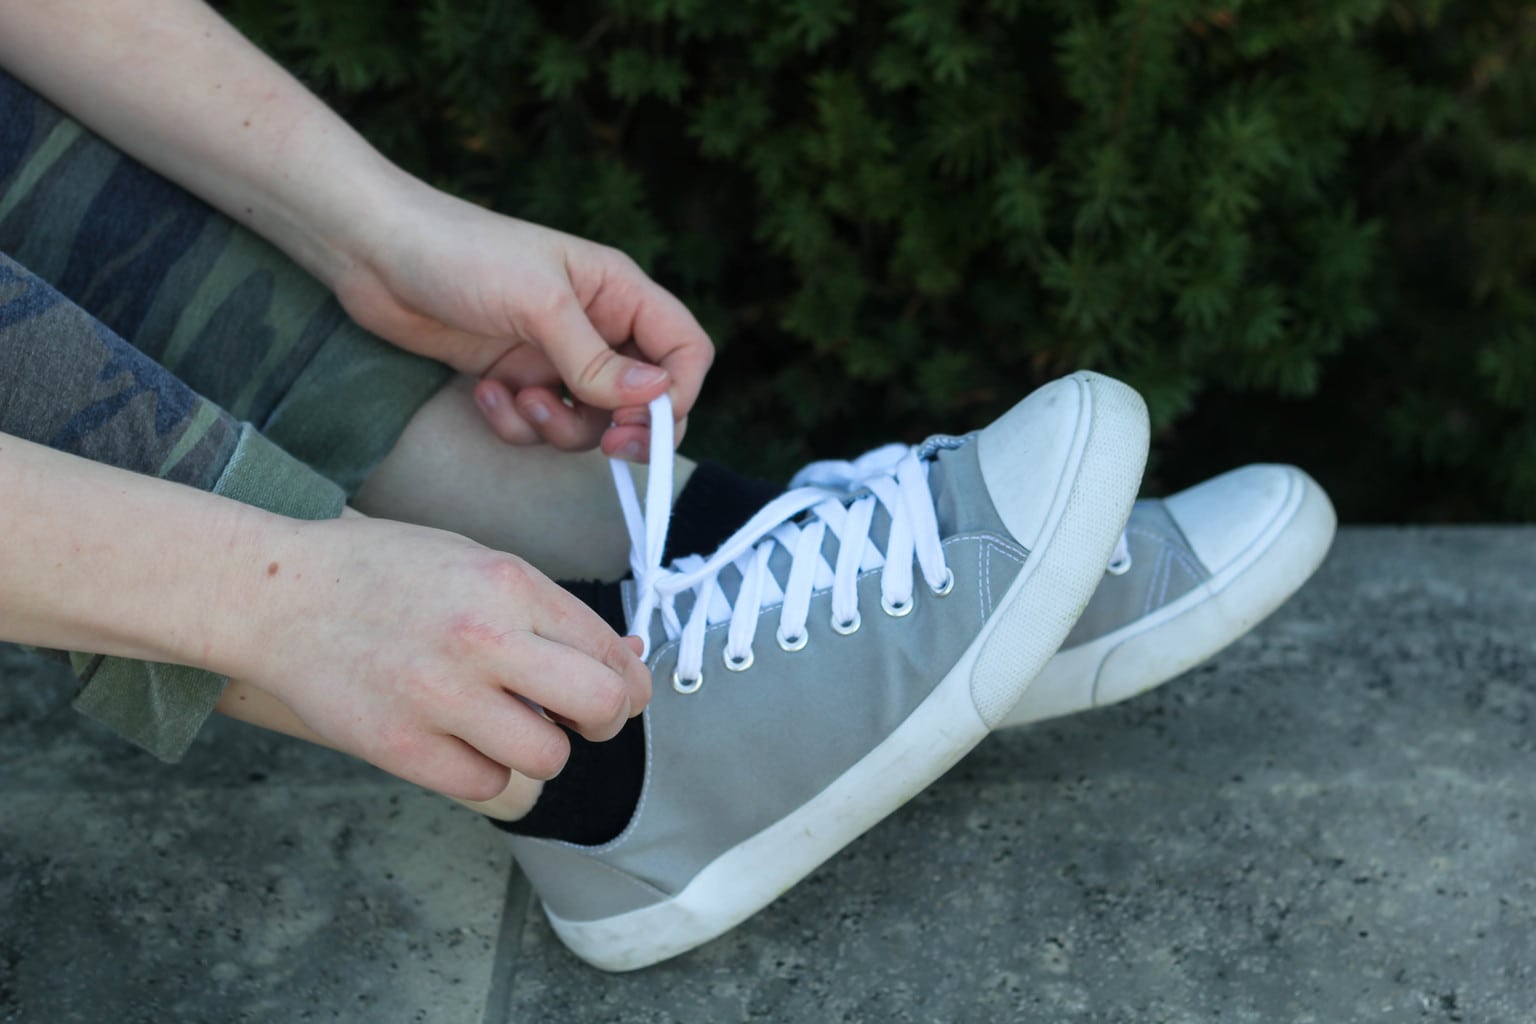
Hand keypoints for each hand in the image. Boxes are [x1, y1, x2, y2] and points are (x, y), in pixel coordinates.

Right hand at [236, 512, 652, 800]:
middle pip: (600, 707)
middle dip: (604, 720)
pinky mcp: (400, 746)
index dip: (628, 681)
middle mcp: (484, 638)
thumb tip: (623, 660)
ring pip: (548, 757)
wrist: (276, 593)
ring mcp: (440, 696)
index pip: (610, 652)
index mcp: (510, 584)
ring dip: (540, 748)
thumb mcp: (475, 562)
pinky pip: (486, 784)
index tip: (619, 690)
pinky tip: (463, 742)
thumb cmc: (381, 573)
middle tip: (580, 719)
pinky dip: (485, 771)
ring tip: (507, 725)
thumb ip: (546, 612)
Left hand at [332, 178, 713, 458]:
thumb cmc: (459, 252)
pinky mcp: (515, 377)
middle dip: (626, 428)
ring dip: (559, 428)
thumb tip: (655, 398)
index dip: (679, 393)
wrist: (372, 250)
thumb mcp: (537, 304)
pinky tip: (485, 393)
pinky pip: (539, 425)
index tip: (641, 423)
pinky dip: (515, 424)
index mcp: (619, 292)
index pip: (685, 350)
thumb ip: (595, 359)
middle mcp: (597, 325)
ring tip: (520, 402)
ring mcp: (555, 355)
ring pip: (591, 421)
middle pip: (646, 398)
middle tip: (604, 443)